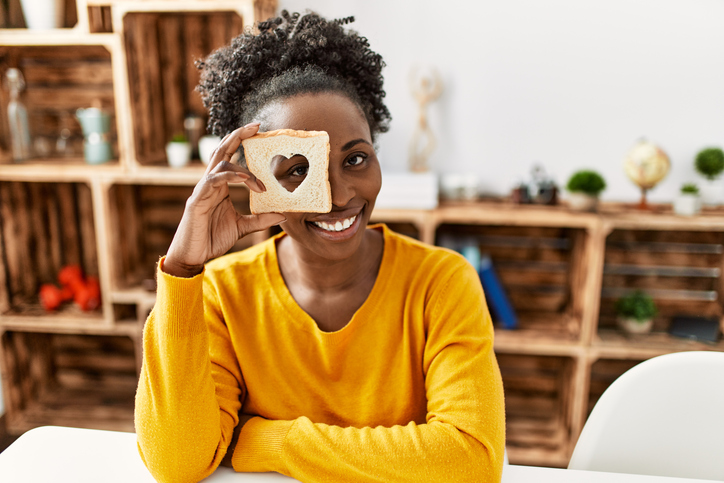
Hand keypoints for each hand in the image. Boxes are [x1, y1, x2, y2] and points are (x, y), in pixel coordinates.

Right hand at [163, 123, 284, 277]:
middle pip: (221, 150)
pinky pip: (212, 181)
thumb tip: (283, 215)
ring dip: (243, 170)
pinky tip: (243, 179)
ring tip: (261, 185)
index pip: (229, 156)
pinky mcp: (197, 201)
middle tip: (257, 126)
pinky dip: (228, 176)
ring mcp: (202, 190)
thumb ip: (260, 220)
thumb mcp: (242, 227)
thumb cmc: (212, 239)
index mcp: (219, 186)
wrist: (193, 256)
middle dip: (238, 135)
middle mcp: (210, 183)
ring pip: (220, 164)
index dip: (240, 140)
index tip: (258, 130)